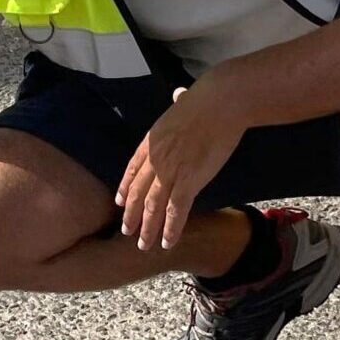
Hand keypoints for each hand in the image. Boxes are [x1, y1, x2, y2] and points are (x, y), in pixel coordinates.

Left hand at [116, 79, 247, 252]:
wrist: (219, 103)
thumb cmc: (206, 99)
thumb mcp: (182, 101)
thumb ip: (177, 104)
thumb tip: (179, 95)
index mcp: (151, 141)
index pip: (132, 170)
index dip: (125, 188)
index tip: (120, 202)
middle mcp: (155, 160)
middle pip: (137, 193)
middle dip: (131, 215)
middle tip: (126, 232)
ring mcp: (170, 172)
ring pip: (153, 207)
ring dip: (147, 228)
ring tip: (143, 245)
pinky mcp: (190, 181)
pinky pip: (176, 211)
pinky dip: (171, 229)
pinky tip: (167, 243)